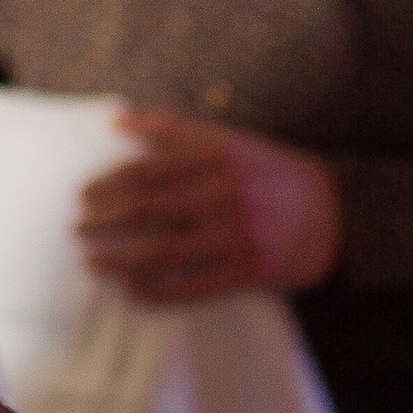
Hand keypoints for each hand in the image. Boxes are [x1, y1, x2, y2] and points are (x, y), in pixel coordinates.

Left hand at [78, 112, 342, 303]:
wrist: (335, 213)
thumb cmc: (268, 173)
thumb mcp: (228, 141)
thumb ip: (173, 130)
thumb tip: (116, 121)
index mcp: (217, 157)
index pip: (146, 170)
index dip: (107, 184)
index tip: (82, 196)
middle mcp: (225, 195)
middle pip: (147, 210)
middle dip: (105, 222)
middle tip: (78, 231)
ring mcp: (237, 236)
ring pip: (163, 250)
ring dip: (120, 259)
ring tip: (93, 263)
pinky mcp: (248, 272)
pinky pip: (192, 287)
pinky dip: (157, 292)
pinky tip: (132, 291)